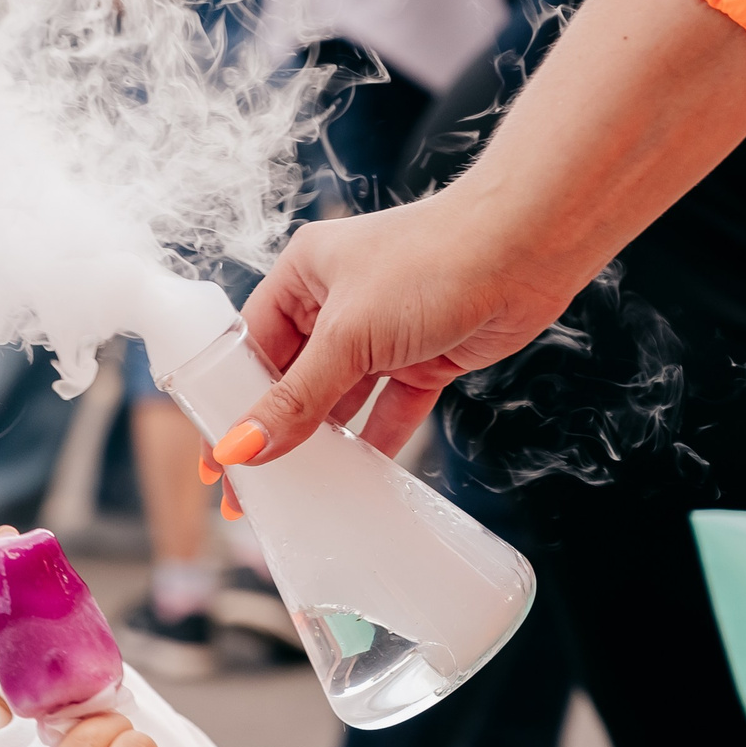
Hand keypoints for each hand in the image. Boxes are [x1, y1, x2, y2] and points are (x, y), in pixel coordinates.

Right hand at [228, 188, 572, 464]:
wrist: (528, 249)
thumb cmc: (432, 262)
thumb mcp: (350, 335)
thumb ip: (297, 398)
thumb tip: (243, 447)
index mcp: (303, 276)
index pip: (250, 350)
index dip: (229, 405)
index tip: (217, 461)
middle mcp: (337, 302)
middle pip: (292, 381)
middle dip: (273, 434)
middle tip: (251, 496)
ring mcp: (381, 333)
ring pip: (339, 401)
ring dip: (321, 445)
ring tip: (296, 497)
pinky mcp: (422, 359)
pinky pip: (386, 411)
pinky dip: (372, 444)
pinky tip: (356, 482)